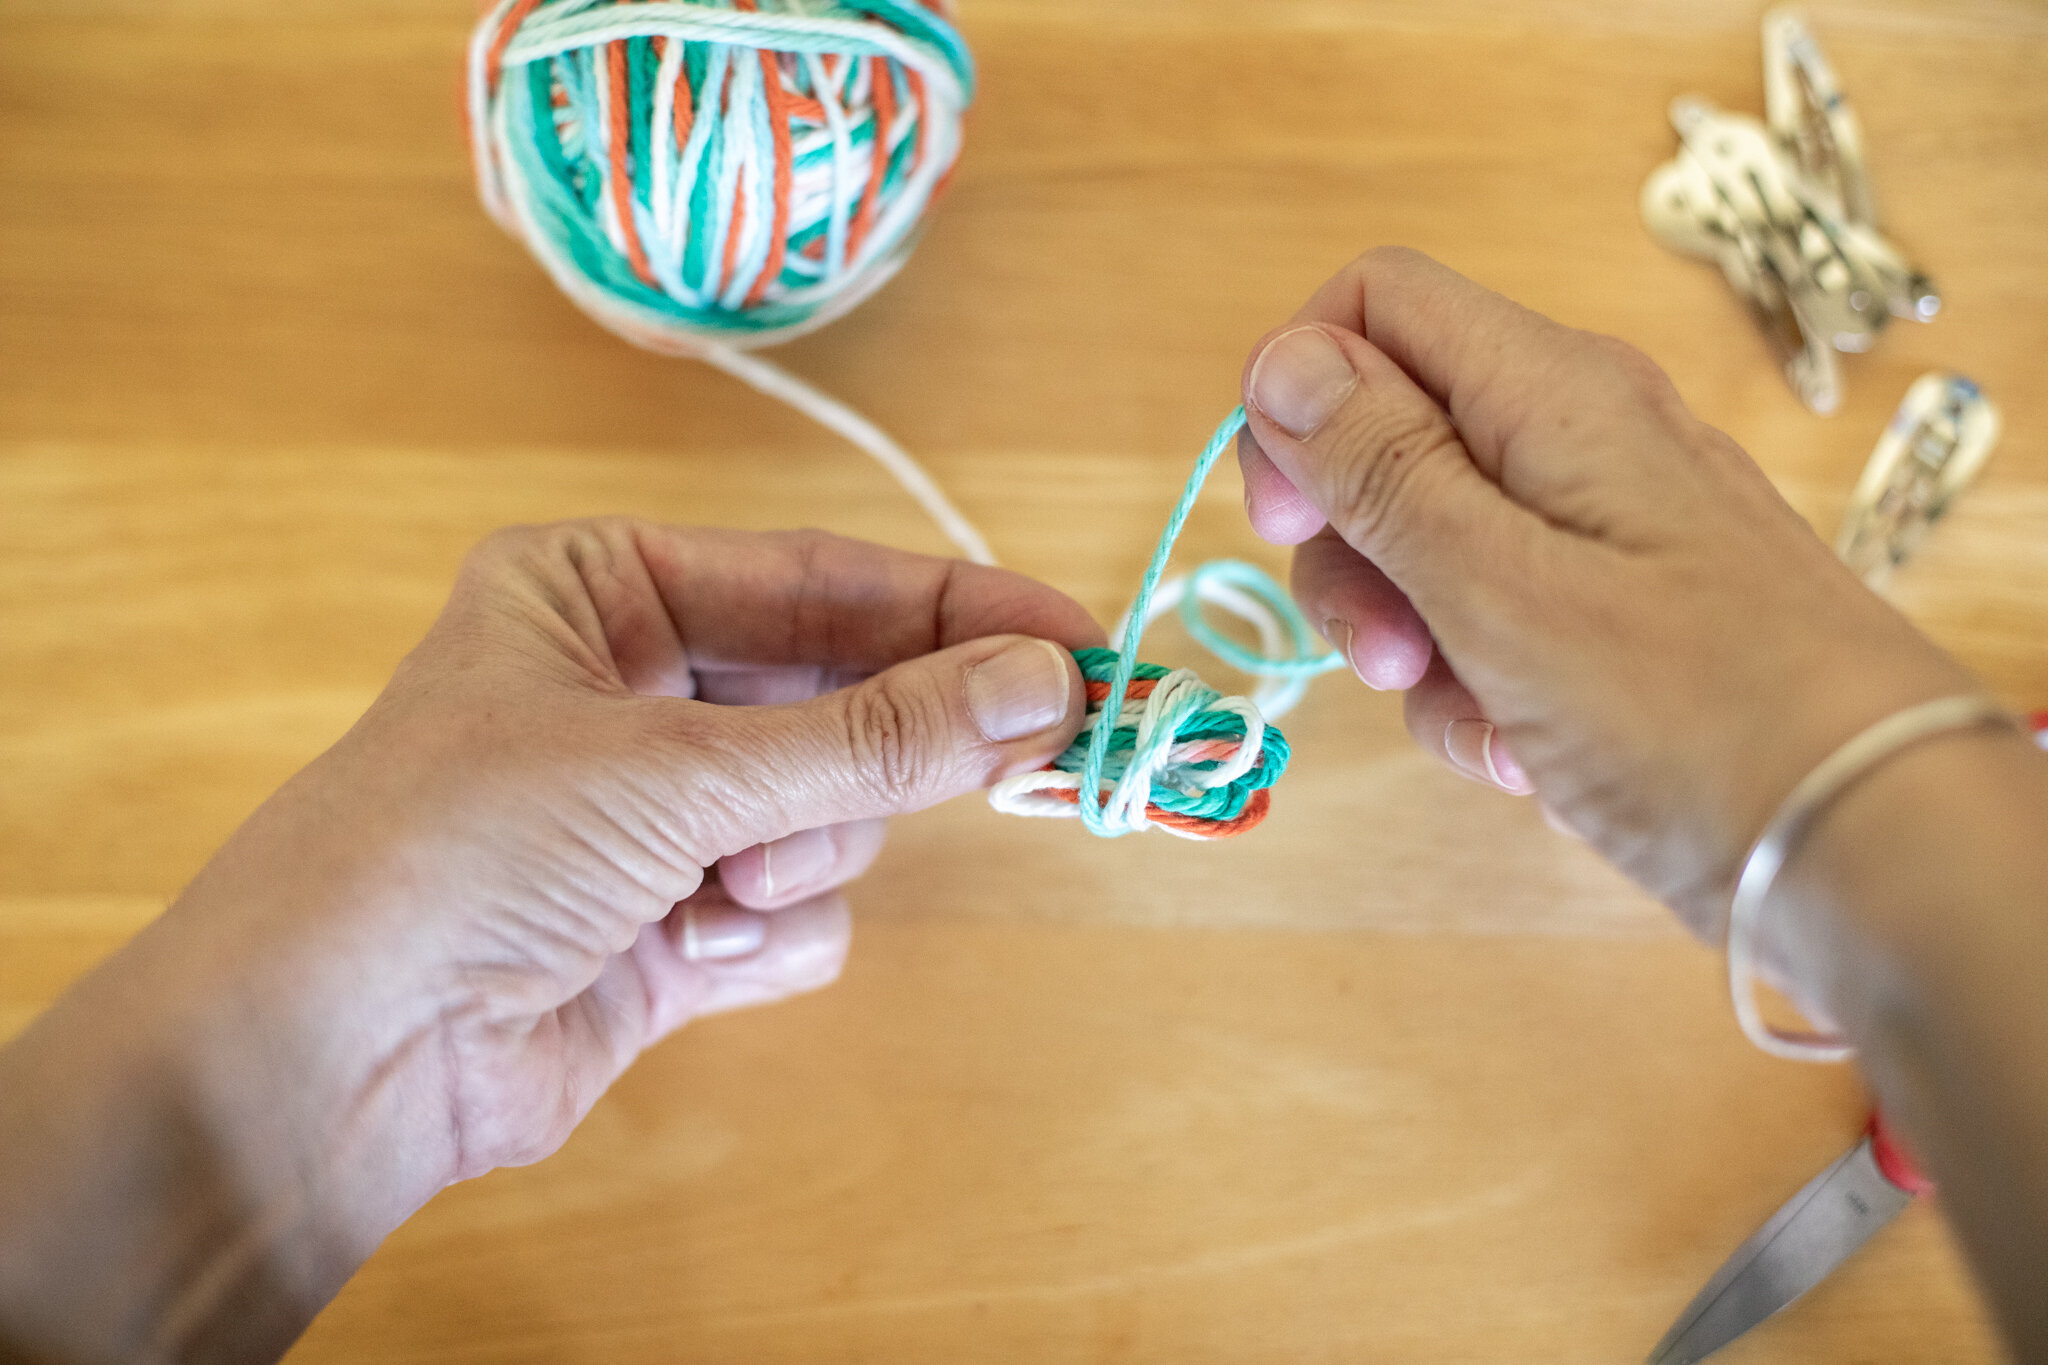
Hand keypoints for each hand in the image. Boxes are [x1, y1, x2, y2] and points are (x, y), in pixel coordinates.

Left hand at [0, 520, 1098, 1361]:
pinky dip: (765, 933)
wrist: (333, 1058)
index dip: (957, 610)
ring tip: (722, 884)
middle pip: (839, 698)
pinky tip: (686, 952)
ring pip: (831, 813)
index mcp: (603, 591)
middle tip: (1044, 744)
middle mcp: (634, 690)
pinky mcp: (673, 927)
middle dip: (897, 743)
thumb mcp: (683, 765)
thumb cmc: (466, 847)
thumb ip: (878, 734)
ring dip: (799, 851)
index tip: (1079, 641)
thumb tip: (1049, 684)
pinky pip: (799, 911)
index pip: (821, 580)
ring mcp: (657, 815)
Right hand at [1233, 247, 1976, 932]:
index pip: (1377, 306)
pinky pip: (1497, 629)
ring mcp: (1603, 534)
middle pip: (1388, 440)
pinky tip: (1524, 755)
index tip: (1280, 515)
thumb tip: (1280, 359)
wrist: (1871, 844)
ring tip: (1478, 722)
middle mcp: (1577, 439)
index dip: (1298, 390)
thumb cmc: (1693, 709)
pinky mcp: (1618, 622)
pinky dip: (1480, 692)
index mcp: (1549, 393)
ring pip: (1431, 551)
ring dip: (1413, 644)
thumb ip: (1381, 469)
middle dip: (1351, 553)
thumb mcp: (1497, 586)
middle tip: (1380, 652)